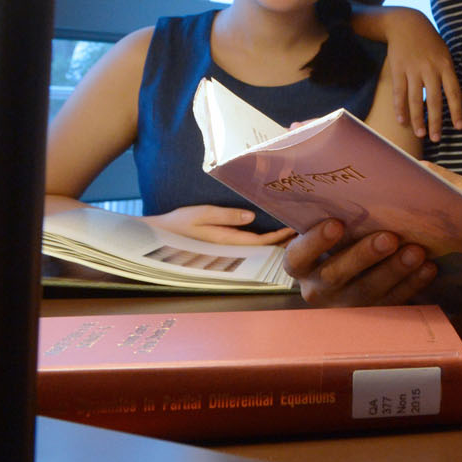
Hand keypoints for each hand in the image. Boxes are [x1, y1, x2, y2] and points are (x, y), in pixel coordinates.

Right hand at [141, 205, 296, 245]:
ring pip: (257, 243)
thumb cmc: (178, 224)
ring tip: (293, 225)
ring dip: (274, 237)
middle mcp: (230, 246)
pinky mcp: (223, 241)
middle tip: (304, 226)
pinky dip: (262, 234)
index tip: (297, 227)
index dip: (280, 236)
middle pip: (263, 245)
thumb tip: (251, 217)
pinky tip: (269, 225)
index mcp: (227, 241)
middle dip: (282, 238)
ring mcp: (227, 245)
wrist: (157, 236)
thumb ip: (225, 216)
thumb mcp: (200, 215)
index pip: (261, 241)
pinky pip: (248, 239)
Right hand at [282, 219, 437, 306]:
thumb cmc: (343, 234)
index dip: (315, 242)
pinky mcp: (372, 313)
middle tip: (389, 237)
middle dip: (364, 255)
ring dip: (394, 270)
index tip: (337, 223)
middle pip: (336, 275)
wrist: (356, 266)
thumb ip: (337, 209)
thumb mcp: (332, 223)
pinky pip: (393, 301)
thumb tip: (364, 175)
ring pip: (368, 291)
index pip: (298, 256)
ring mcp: (344, 304)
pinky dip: (412, 283)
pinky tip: (429, 266)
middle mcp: (317, 288)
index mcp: (300, 264)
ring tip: (417, 250)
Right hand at [376, 7, 461, 141]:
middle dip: (436, 121)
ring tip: (420, 134)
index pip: (453, 92)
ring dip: (417, 119)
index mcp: (445, 65)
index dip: (457, 110)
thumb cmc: (430, 42)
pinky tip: (402, 120)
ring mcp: (413, 69)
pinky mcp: (398, 69)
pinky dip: (400, 108)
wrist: (406, 23)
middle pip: (434, 100)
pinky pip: (399, 92)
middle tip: (436, 138)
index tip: (459, 127)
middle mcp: (430, 69)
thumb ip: (452, 77)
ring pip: (416, 99)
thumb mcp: (446, 55)